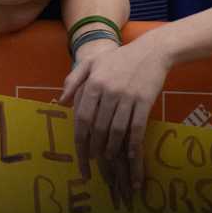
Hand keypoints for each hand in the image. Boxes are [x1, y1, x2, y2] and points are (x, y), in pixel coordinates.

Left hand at [61, 33, 170, 187]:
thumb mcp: (91, 63)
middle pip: (98, 126)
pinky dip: (133, 142)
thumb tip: (60, 101)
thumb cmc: (118, 59)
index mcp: (93, 83)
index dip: (80, 137)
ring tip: (108, 158)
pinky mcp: (145, 101)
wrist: (151, 51)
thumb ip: (73, 81)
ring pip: (117, 129)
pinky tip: (130, 153)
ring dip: (112, 147)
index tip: (80, 151)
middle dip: (94, 147)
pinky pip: (137, 126)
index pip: (82, 117)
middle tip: (92, 161)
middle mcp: (109, 91)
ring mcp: (128, 96)